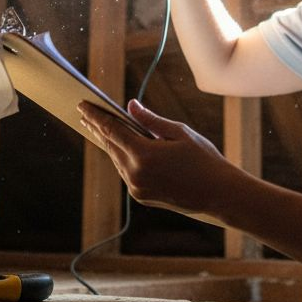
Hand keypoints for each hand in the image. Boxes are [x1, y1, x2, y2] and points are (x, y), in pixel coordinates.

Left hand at [77, 99, 232, 215]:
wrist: (218, 194)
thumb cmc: (203, 159)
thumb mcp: (179, 133)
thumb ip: (150, 121)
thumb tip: (130, 106)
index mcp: (143, 155)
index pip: (112, 130)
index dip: (96, 116)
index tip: (82, 105)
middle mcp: (134, 174)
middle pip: (110, 145)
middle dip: (97, 128)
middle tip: (85, 113)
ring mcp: (136, 188)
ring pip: (116, 160)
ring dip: (108, 143)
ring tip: (98, 127)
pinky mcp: (141, 196)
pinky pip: (125, 172)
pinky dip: (120, 157)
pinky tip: (118, 147)